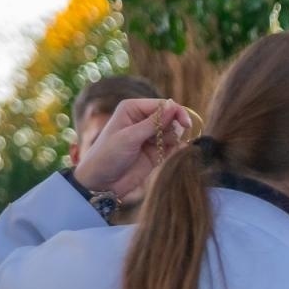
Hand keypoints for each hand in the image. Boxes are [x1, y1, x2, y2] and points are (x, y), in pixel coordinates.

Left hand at [74, 98, 194, 199]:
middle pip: (170, 116)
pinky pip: (172, 145)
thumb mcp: (130, 137)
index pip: (162, 105)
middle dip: (175, 126)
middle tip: (171, 139)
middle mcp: (142, 119)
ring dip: (173, 138)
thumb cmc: (109, 155)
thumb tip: (174, 106)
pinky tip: (169, 152)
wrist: (102, 182)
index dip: (176, 112)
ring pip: (173, 131)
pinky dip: (175, 147)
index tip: (186, 124)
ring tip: (160, 148)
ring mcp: (149, 136)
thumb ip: (154, 123)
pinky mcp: (155, 151)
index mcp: (133, 109)